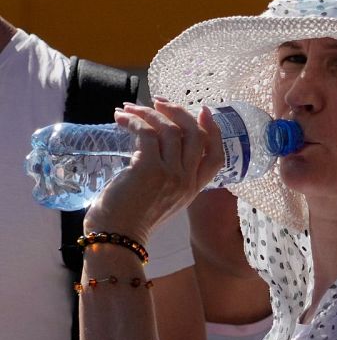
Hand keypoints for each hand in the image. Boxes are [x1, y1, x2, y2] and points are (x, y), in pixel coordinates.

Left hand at [83, 99, 223, 243]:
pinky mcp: (149, 168)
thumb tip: (152, 143)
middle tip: (160, 102)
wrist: (116, 238)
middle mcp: (187, 180)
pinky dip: (133, 120)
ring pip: (170, 130)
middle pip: (196, 135)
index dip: (213, 130)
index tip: (203, 110)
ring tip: (130, 108)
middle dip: (179, 112)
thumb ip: (166, 175)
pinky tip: (121, 118)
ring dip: (150, 112)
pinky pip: (146, 132)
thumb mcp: (160, 198)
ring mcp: (171, 174)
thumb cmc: (130, 220)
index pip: (216, 156)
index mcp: (193, 188)